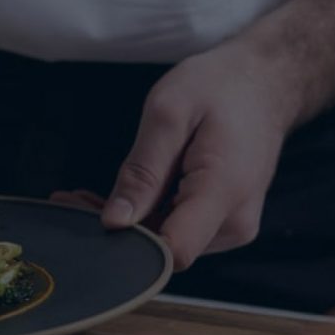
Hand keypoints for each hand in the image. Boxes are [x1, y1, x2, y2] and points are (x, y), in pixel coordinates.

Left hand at [102, 42, 292, 268]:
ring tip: (88, 193)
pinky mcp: (221, 221)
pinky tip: (117, 197)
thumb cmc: (219, 87)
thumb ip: (142, 171)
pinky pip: (176, 229)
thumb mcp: (169, 114)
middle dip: (116, 229)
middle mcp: (233, 222)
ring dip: (127, 222)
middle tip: (71, 199)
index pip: (171, 251)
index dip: (125, 241)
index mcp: (224, 192)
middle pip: (162, 249)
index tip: (88, 215)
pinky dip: (144, 215)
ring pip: (165, 241)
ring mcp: (230, 226)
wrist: (263, 82)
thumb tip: (115, 221)